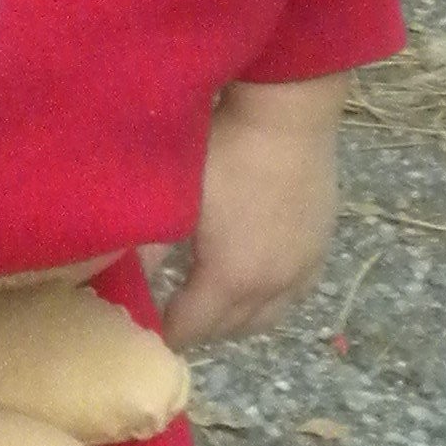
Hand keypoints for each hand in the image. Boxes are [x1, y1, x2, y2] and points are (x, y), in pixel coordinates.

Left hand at [158, 73, 345, 353]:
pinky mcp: (322, 248)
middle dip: (199, 328)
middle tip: (171, 313)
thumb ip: (147, 248)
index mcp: (231, 279)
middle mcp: (273, 286)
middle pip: (231, 330)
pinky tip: (254, 281)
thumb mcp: (176, 200)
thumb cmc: (223, 151)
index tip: (144, 328)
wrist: (287, 113)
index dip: (166, 332)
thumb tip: (123, 278)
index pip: (192, 328)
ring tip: (209, 302)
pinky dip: (269, 300)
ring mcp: (303, 269)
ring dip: (236, 318)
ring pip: (267, 318)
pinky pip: (294, 295)